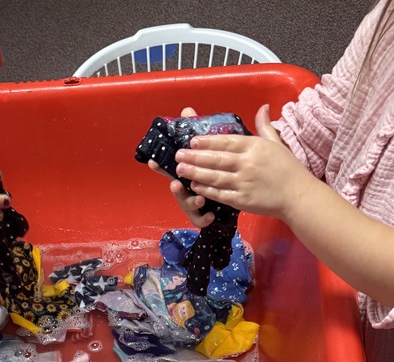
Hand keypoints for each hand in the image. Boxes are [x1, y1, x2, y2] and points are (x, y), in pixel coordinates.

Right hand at [147, 107, 214, 227]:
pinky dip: (204, 219)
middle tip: (175, 184)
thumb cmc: (220, 164)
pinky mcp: (205, 212)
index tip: (153, 162)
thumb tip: (187, 110)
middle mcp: (187, 187)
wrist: (240, 187)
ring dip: (190, 202)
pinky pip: (200, 220)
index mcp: (187, 171)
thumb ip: (197, 129)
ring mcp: (194, 200)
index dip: (160, 166)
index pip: (169, 168)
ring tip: (200, 199)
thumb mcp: (211, 145)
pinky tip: (211, 215)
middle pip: (177, 190)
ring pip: (187, 205)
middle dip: (176, 188)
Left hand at [173, 103, 313, 220]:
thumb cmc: (287, 168)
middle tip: (178, 155)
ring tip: (180, 169)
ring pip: (215, 177)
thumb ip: (264, 126)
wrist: (298, 195)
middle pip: (216, 159)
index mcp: (255, 147)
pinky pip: (220, 194)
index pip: (226, 141)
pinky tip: (195, 187)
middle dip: (195, 157)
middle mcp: (248, 164)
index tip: (192, 140)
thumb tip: (262, 107)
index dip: (208, 141)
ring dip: (196, 173)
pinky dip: (207, 190)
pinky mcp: (243, 200)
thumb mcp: (277, 143)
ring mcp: (244, 183)